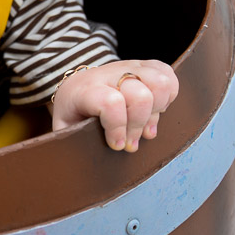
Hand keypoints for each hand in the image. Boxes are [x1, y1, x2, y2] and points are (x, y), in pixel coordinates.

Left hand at [49, 59, 178, 151]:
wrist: (77, 86)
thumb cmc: (74, 114)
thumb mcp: (65, 130)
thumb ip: (72, 144)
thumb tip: (86, 169)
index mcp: (85, 90)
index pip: (110, 102)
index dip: (118, 127)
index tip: (117, 145)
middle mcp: (108, 74)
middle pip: (140, 95)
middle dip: (139, 126)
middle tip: (131, 142)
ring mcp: (128, 67)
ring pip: (159, 82)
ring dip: (156, 111)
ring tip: (145, 127)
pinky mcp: (145, 65)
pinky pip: (167, 75)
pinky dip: (168, 95)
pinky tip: (155, 110)